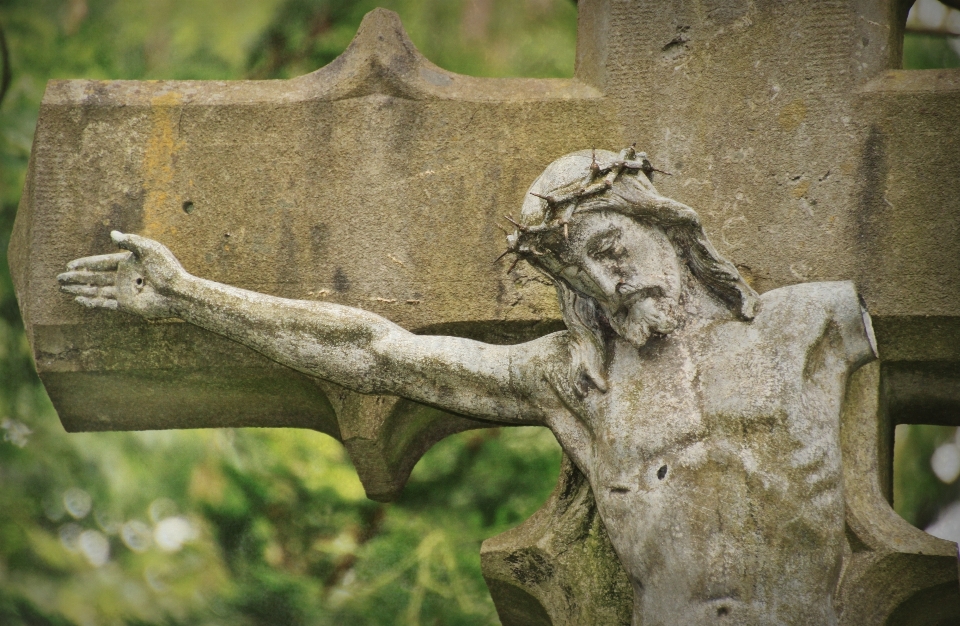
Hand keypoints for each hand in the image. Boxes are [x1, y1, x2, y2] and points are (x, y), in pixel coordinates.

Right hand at [57, 231, 186, 319]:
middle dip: (77, 277)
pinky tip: (79, 299)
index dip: (86, 263)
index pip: (102, 262)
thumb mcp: (149, 249)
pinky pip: (105, 304)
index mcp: (128, 263)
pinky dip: (92, 302)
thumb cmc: (167, 269)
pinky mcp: (127, 305)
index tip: (70, 264)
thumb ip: (130, 241)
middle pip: (95, 277)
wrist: (178, 292)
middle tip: (59, 277)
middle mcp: (124, 277)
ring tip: (63, 288)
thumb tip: (112, 233)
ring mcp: (125, 291)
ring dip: (80, 289)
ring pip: (97, 290)